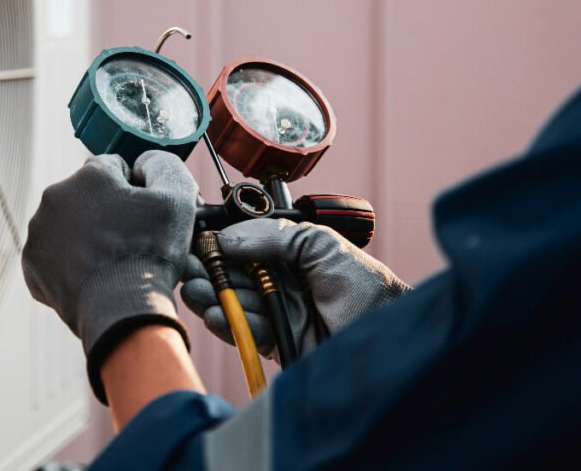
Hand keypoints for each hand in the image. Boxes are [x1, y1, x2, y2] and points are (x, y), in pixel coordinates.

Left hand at [22, 150, 197, 400]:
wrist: (121, 309)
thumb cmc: (148, 252)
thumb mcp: (177, 197)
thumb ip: (163, 165)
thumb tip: (145, 162)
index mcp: (88, 176)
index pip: (115, 169)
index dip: (134, 191)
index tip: (144, 217)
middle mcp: (55, 198)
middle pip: (88, 198)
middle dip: (107, 214)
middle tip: (129, 243)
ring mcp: (39, 234)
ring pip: (69, 227)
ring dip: (87, 238)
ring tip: (112, 264)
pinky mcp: (32, 267)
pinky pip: (55, 258)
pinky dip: (72, 265)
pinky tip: (94, 278)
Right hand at [181, 218, 408, 358]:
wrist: (392, 341)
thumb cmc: (369, 290)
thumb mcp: (323, 246)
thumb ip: (276, 237)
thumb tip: (229, 237)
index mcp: (291, 254)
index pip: (244, 244)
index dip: (219, 241)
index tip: (197, 239)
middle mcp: (280, 281)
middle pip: (233, 273)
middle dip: (209, 269)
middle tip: (187, 266)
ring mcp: (278, 312)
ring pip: (233, 302)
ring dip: (212, 296)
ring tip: (197, 290)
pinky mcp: (277, 344)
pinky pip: (244, 331)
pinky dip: (226, 324)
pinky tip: (214, 313)